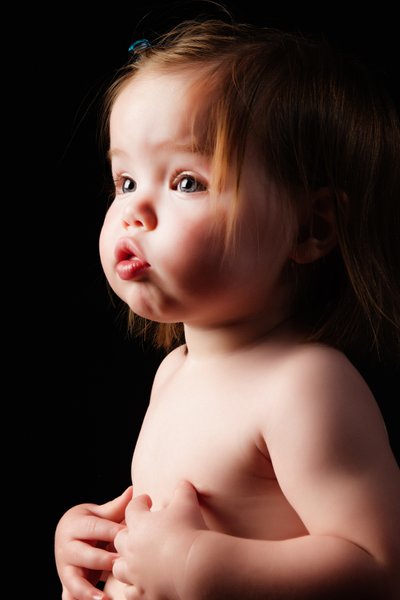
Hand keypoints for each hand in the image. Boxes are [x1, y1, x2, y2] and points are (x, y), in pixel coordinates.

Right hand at [55, 486, 132, 599]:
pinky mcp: (66, 582)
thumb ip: (116, 507)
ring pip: (74, 579)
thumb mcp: (99, 513)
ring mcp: (64, 566)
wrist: (68, 536)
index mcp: (74, 525)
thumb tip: (133, 491)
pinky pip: (70, 594)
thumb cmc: (90, 522)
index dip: (111, 531)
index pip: (94, 528)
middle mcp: (65, 546)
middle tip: (121, 564)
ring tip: (104, 598)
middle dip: (102, 559)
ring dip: (88, 590)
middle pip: (83, 554)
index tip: (128, 535)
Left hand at [113, 481, 207, 599]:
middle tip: (139, 532)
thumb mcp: (187, 502)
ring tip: (135, 561)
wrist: (195, 567)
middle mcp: (132, 549)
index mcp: (139, 524)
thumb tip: (184, 483)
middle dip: (128, 534)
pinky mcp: (145, 593)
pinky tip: (141, 585)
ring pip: (119, 568)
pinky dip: (134, 588)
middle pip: (120, 540)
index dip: (139, 502)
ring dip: (125, 563)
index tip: (146, 501)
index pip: (132, 509)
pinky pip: (131, 592)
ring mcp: (136, 573)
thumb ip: (183, 490)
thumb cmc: (189, 531)